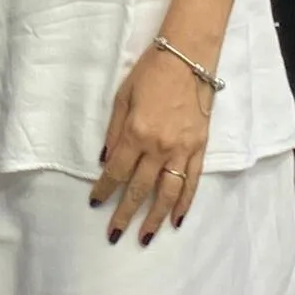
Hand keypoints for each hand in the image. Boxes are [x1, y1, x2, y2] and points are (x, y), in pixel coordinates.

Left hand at [88, 47, 210, 246]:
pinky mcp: (200, 148)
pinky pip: (192, 181)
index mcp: (136, 132)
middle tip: (114, 234)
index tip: (95, 202)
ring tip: (145, 237)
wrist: (188, 57)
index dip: (104, 189)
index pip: (117, 171)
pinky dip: (185, 203)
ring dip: (155, 218)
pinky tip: (176, 219)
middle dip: (125, 213)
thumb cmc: (150, 72)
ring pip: (168, 193)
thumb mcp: (122, 97)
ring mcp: (182, 149)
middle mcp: (159, 146)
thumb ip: (113, 131)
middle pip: (140, 188)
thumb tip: (106, 161)